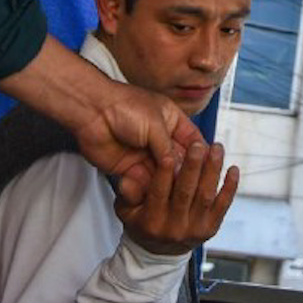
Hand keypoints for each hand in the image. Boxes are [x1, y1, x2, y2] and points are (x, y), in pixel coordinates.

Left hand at [0, 41, 204, 200]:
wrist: (92, 113)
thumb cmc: (124, 107)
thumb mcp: (155, 125)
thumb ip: (169, 149)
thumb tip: (181, 170)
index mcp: (171, 121)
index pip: (193, 141)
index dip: (202, 156)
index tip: (210, 170)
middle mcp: (160, 138)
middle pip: (179, 162)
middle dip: (185, 174)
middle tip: (192, 187)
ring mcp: (145, 154)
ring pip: (163, 175)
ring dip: (168, 185)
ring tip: (174, 195)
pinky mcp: (130, 168)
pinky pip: (145, 183)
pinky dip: (149, 189)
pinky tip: (155, 194)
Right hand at [115, 141, 239, 255]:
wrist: (161, 253)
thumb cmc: (143, 224)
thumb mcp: (126, 211)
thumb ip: (128, 193)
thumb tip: (127, 177)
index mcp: (152, 221)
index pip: (158, 194)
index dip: (164, 173)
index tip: (169, 153)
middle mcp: (175, 227)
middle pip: (185, 193)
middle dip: (192, 167)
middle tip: (197, 145)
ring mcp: (195, 229)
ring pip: (206, 196)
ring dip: (213, 170)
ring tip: (217, 148)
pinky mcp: (211, 228)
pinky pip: (222, 206)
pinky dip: (229, 187)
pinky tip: (233, 169)